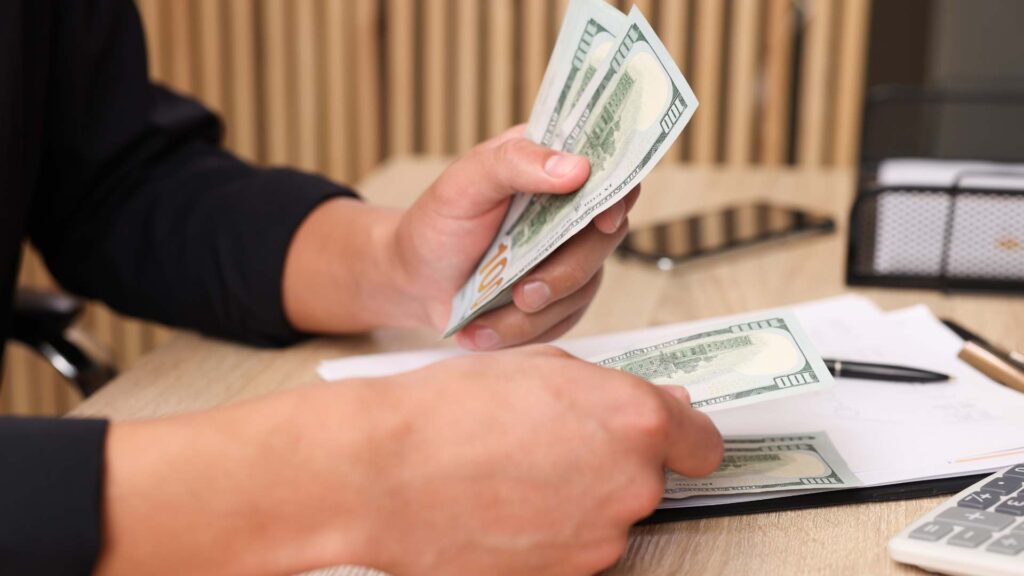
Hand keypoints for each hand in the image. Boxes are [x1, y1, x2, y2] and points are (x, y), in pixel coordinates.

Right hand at [96, 347, 721, 575]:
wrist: (382, 472)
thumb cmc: (449, 409)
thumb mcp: (539, 367)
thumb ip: (612, 390)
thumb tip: (658, 407)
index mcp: (635, 421)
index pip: (702, 442)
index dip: (682, 436)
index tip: (666, 436)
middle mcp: (629, 486)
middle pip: (649, 479)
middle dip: (615, 461)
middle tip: (555, 442)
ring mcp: (596, 540)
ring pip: (607, 515)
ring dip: (579, 497)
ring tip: (515, 473)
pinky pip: (572, 547)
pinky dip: (550, 531)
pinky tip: (503, 504)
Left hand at [281, 126, 638, 346]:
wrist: (414, 279)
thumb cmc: (437, 223)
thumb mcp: (465, 182)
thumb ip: (515, 163)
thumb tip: (576, 167)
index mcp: (552, 166)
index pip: (610, 170)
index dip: (617, 193)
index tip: (602, 219)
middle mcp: (569, 210)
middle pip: (605, 237)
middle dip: (565, 273)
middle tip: (524, 293)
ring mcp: (568, 256)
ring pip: (585, 287)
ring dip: (534, 312)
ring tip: (485, 317)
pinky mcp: (559, 298)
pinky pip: (562, 320)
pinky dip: (521, 332)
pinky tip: (483, 328)